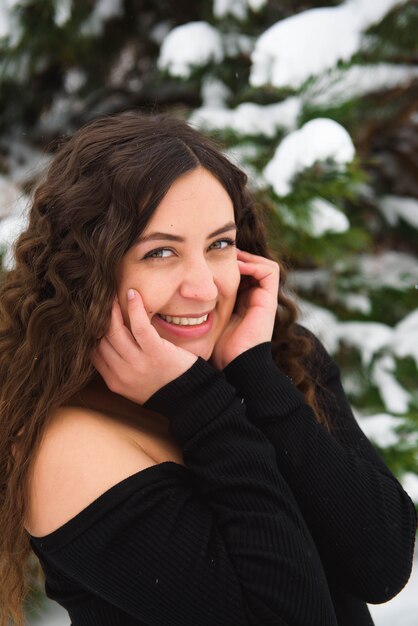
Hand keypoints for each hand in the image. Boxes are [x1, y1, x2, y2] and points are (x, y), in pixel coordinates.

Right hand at [92, 290, 196, 403]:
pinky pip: (139, 326)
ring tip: (112, 297)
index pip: (92, 352)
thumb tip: (101, 343)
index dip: (91, 332)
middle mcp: (122, 373)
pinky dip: (135, 308)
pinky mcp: (156, 352)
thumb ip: (117, 368)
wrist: (190, 397)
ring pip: (114, 331)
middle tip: (100, 301)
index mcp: (114, 381)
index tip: (93, 317)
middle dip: (98, 318)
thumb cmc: (162, 386)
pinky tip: (132, 294)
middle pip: (100, 339)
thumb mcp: (133, 385)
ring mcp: (138, 363)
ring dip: (112, 310)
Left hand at [211, 249, 278, 369]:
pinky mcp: (270, 300)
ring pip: (262, 265)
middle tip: (217, 254)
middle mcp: (256, 299)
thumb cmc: (218, 348)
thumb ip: (202, 308)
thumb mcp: (208, 322)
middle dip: (237, 257)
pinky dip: (254, 264)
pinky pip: (269, 271)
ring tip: (228, 258)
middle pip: (252, 267)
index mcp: (243, 304)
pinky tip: (235, 268)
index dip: (228, 264)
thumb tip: (181, 294)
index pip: (240, 275)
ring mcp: (264, 299)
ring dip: (246, 258)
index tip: (209, 261)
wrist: (236, 364)